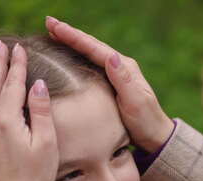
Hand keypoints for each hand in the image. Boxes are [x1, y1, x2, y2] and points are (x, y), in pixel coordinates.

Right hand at [45, 16, 173, 152]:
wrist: (154, 135)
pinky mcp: (111, 82)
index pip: (96, 48)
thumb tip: (111, 56)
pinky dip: (77, 55)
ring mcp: (115, 73)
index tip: (56, 26)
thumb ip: (123, 80)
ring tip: (53, 32)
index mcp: (125, 68)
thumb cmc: (145, 121)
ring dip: (71, 41)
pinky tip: (66, 53)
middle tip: (49, 22)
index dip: (74, 37)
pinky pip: (90, 64)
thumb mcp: (136, 102)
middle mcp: (120, 66)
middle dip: (69, 34)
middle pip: (91, 45)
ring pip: (89, 52)